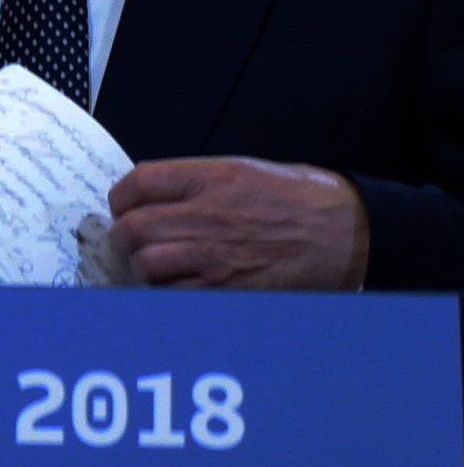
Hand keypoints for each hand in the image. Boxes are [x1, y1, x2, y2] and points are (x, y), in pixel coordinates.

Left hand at [107, 157, 369, 288]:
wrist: (345, 233)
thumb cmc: (299, 200)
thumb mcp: (245, 171)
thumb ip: (194, 182)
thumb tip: (151, 197)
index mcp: (212, 178)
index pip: (139, 183)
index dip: (120, 198)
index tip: (121, 206)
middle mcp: (208, 214)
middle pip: (133, 228)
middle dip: (123, 237)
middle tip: (129, 241)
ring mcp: (215, 255)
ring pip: (147, 264)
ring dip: (142, 267)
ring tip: (152, 265)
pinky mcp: (226, 289)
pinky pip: (173, 295)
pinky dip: (165, 292)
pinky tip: (176, 285)